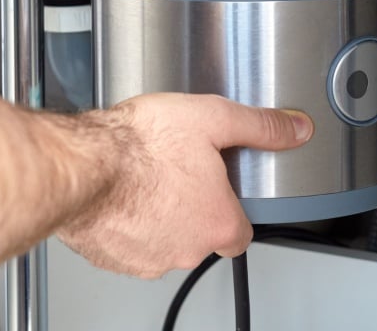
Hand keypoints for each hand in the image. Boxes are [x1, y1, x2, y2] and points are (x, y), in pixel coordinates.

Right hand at [58, 94, 313, 277]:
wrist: (82, 165)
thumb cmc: (140, 145)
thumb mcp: (213, 118)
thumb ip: (259, 127)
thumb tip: (295, 129)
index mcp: (217, 222)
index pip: (241, 235)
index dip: (233, 211)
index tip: (222, 192)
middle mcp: (185, 249)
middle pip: (201, 237)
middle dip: (193, 208)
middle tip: (179, 171)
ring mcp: (146, 258)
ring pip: (163, 241)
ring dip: (159, 216)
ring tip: (148, 176)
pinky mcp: (111, 258)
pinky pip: (127, 244)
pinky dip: (127, 223)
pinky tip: (122, 192)